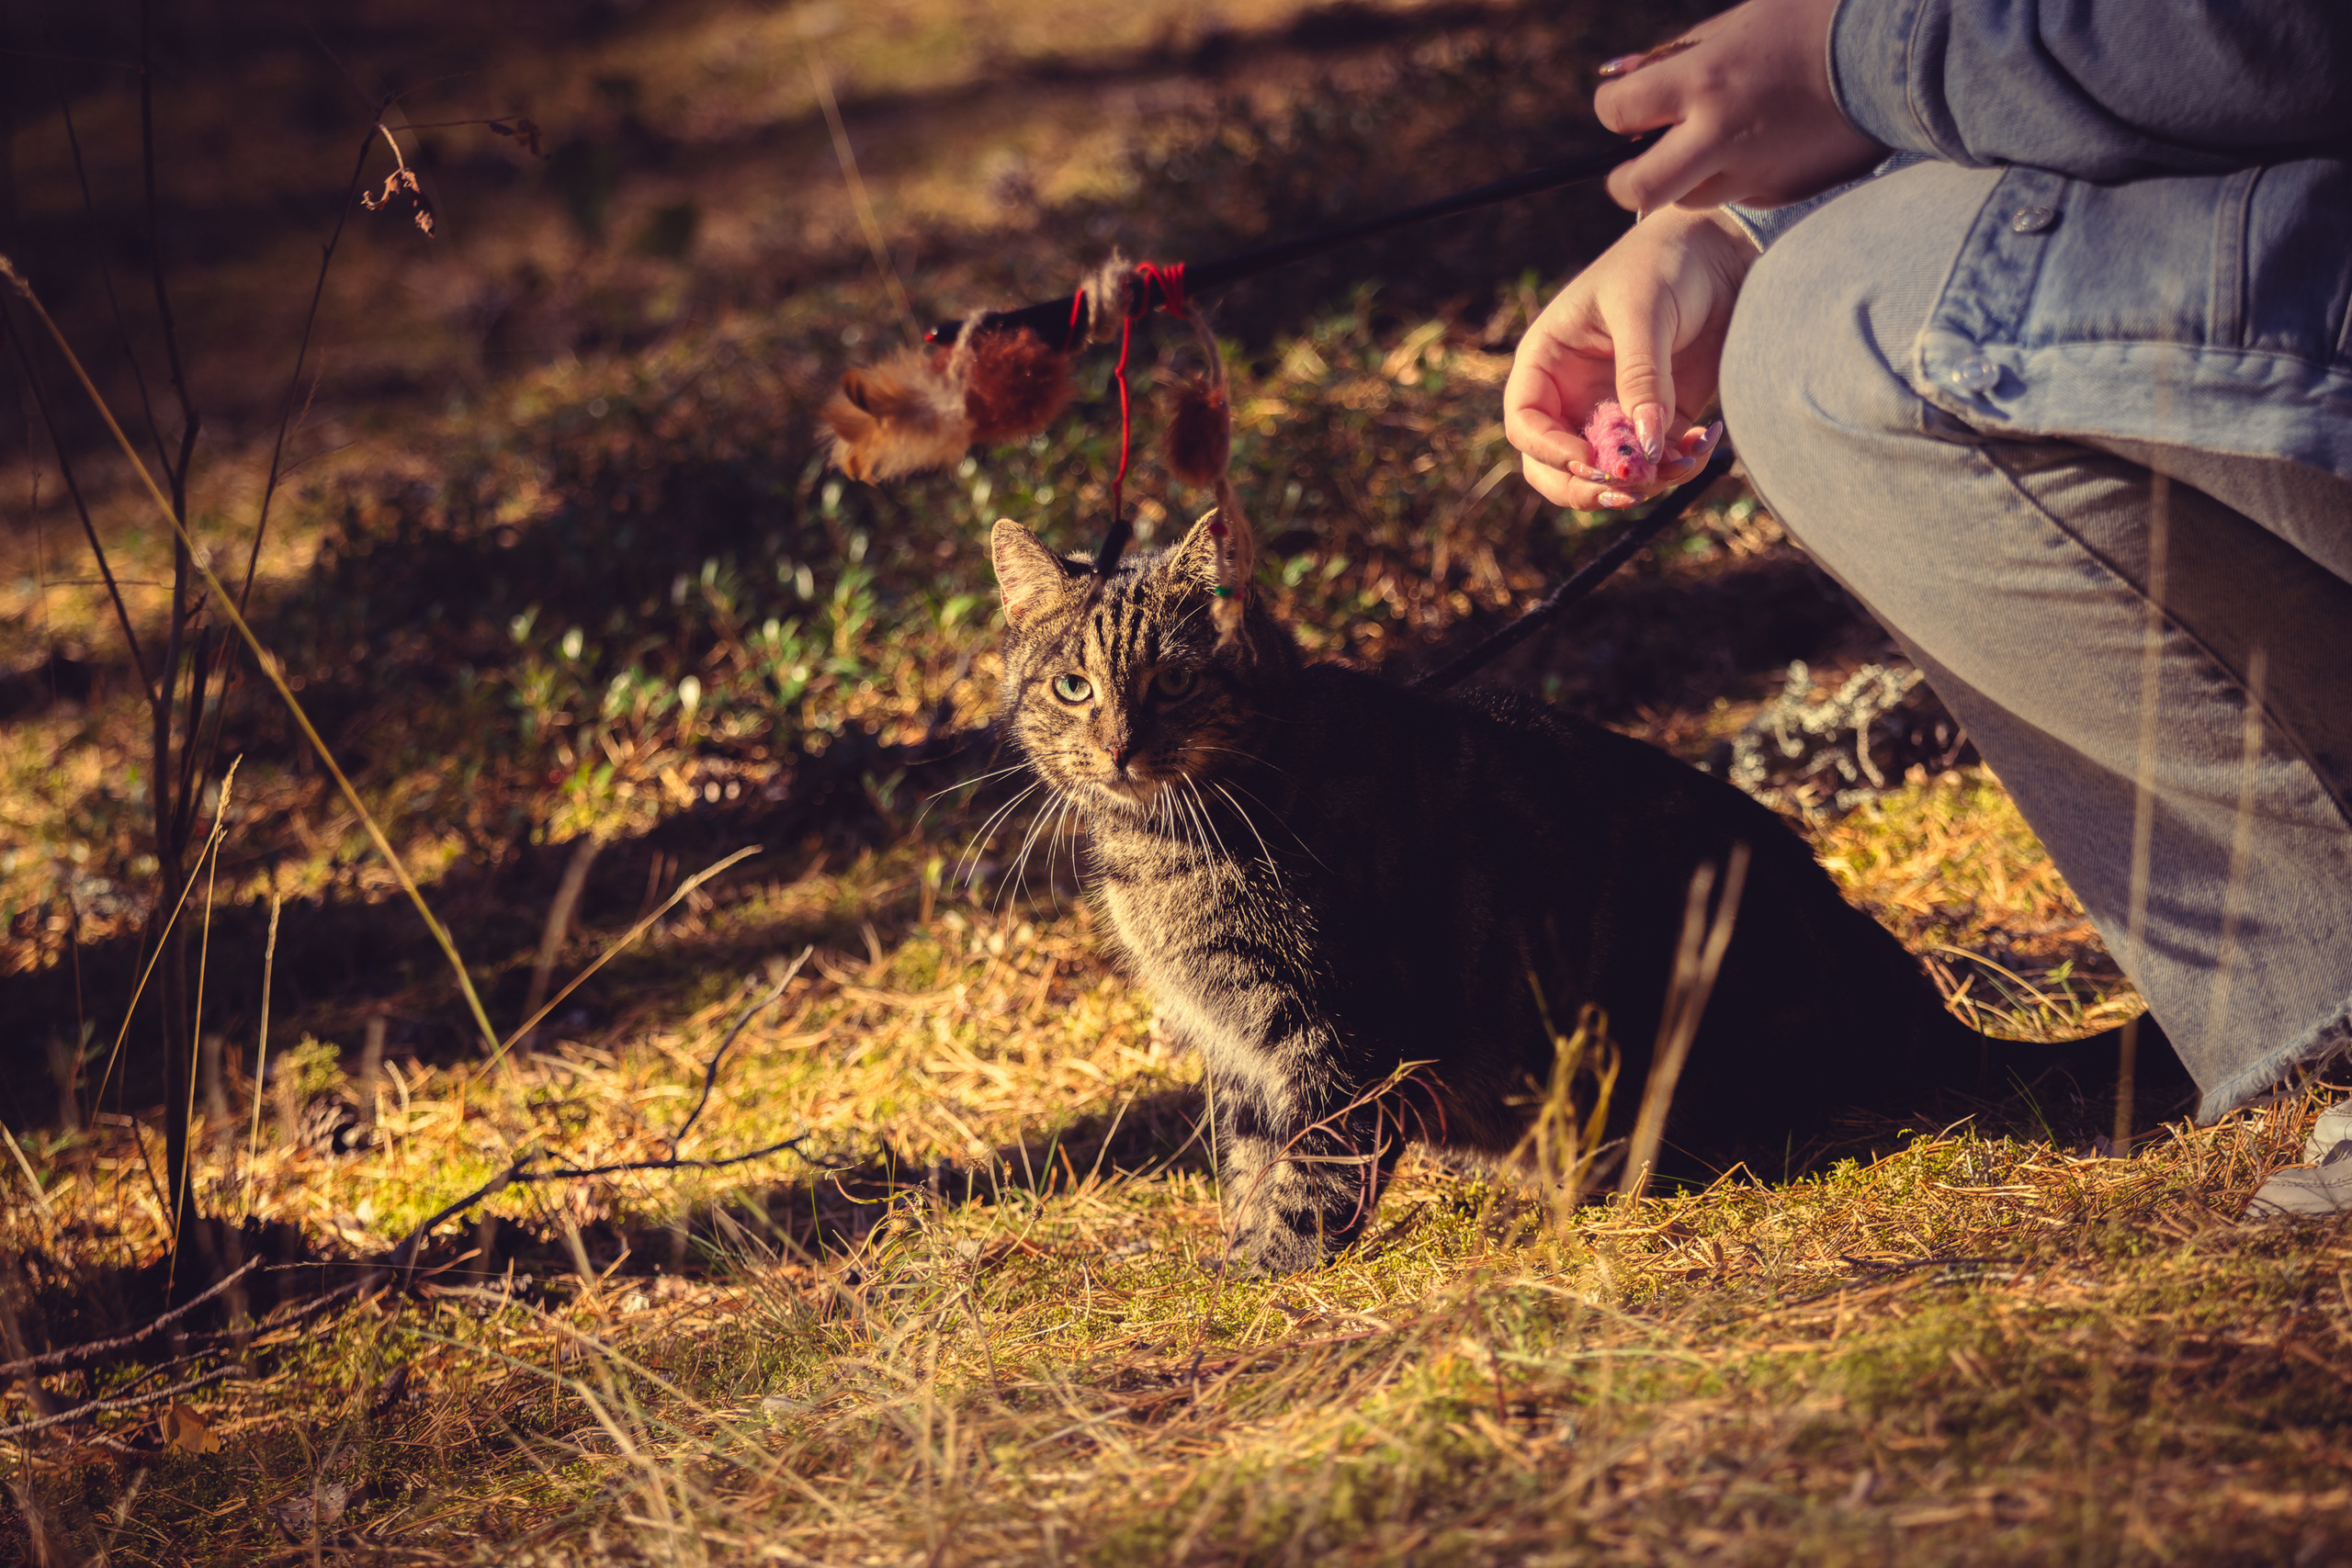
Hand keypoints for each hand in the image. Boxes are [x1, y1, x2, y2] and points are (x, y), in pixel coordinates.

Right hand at [1504, 207, 1754, 510]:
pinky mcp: (1655, 422)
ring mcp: (1612, 413)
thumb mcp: (1643, 310)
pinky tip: (1701, 445)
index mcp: (1548, 362)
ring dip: (1638, 485)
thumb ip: (1640, 376)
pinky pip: (1654, 465)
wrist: (1720, 253)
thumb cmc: (1663, 263)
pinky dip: (1675, 469)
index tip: (1592, 460)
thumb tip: (1644, 448)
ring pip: (1603, 475)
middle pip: (1551, 466)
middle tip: (1626, 489)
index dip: (1548, 451)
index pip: (1525, 423)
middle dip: (1585, 486)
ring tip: (1680, 463)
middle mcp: (1572, 395)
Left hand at [1596, 0, 1883, 212]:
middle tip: (1634, 168)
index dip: (1613, 110)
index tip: (1626, 107)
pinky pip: (1739, 196)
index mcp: (1703, 80)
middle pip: (1636, 189)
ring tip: (1710, 146)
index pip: (1617, 111)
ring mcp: (1752, 171)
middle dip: (1624, 182)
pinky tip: (1766, 145)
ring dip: (1684, 181)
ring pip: (1688, 200)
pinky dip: (1737, 179)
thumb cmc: (1812, 21)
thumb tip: (1617, 77)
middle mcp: (1720, 134)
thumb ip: (1674, 57)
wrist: (1899, 51)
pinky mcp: (1783, 192)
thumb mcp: (1737, 23)